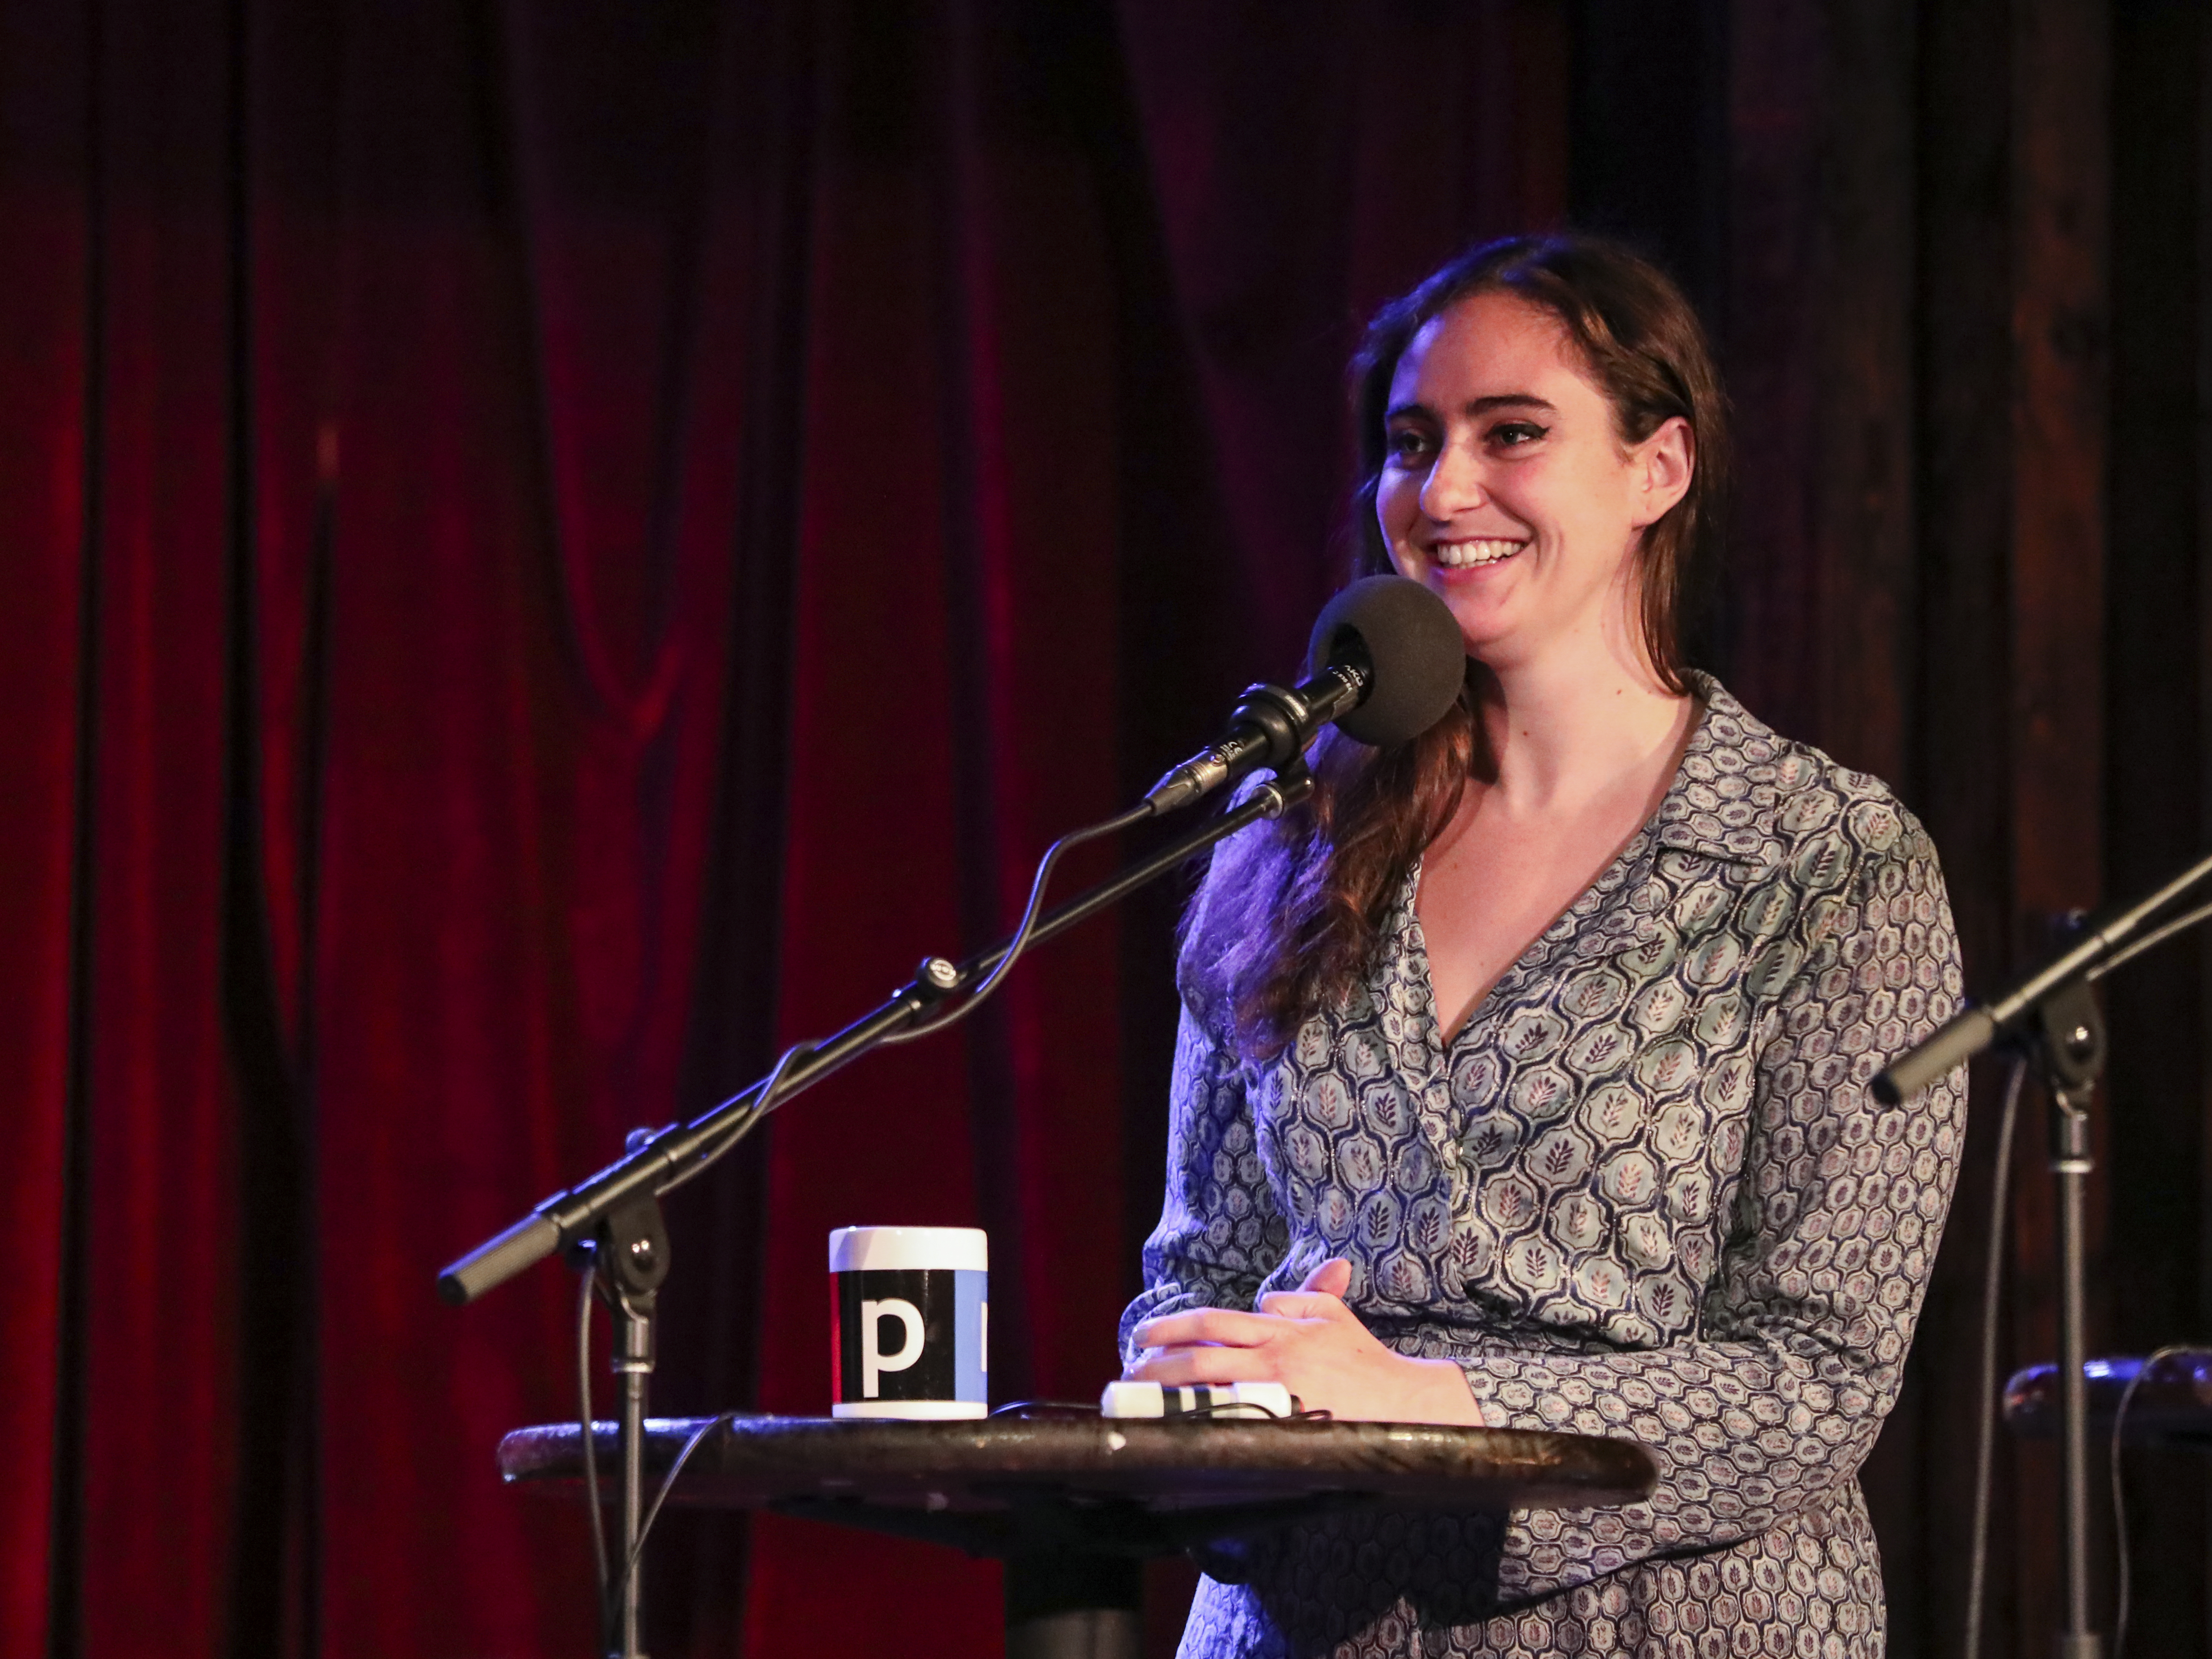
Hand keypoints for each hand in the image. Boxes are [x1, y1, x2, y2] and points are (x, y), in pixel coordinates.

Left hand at [1124, 1258, 1486, 1424]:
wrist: (1404, 1403)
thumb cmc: (1366, 1361)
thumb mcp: (1334, 1317)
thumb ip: (1303, 1296)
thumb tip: (1269, 1298)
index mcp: (1281, 1330)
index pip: (1214, 1323)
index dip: (1174, 1328)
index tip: (1146, 1337)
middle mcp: (1274, 1359)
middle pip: (1201, 1357)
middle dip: (1158, 1362)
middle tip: (1131, 1367)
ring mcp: (1278, 1396)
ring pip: (1210, 1392)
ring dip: (1170, 1395)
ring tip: (1141, 1398)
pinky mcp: (1285, 1429)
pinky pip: (1233, 1426)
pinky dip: (1202, 1427)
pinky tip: (1177, 1432)